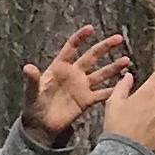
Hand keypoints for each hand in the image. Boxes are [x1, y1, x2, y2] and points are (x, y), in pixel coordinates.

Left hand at [22, 27, 131, 144]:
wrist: (41, 126)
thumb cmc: (33, 106)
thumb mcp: (32, 92)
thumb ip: (32, 80)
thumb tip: (27, 67)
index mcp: (59, 67)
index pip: (71, 48)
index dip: (80, 37)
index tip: (90, 28)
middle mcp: (73, 74)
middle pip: (91, 57)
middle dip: (104, 47)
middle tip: (118, 38)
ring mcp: (81, 87)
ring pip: (101, 73)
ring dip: (113, 67)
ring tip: (126, 60)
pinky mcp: (86, 101)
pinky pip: (102, 94)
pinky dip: (113, 90)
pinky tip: (124, 85)